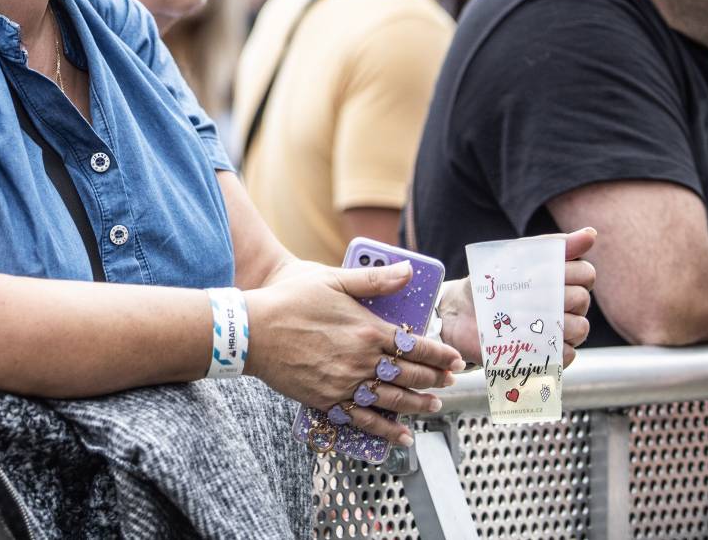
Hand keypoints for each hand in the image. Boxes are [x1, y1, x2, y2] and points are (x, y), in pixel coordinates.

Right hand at [246, 261, 464, 446]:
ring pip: (392, 399)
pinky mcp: (327, 400)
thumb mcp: (333, 280)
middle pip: (409, 374)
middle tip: (449, 381)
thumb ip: (374, 281)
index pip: (415, 345)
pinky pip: (364, 420)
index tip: (455, 359)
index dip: (439, 354)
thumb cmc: (290, 300)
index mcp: (367, 329)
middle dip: (434, 378)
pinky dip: (386, 430)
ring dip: (418, 404)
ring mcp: (345, 383)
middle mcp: (361, 360)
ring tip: (434, 405)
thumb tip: (408, 272)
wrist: (252, 330)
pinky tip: (402, 436)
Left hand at [440, 227, 597, 367]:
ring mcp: (560, 333)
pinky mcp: (550, 356)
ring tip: (516, 315)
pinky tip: (522, 335)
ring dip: (547, 319)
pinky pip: (568, 354)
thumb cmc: (492, 281)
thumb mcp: (516, 256)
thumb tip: (592, 234)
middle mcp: (568, 307)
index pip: (586, 273)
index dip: (565, 271)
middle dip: (548, 294)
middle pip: (581, 299)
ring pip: (580, 327)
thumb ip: (552, 245)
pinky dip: (547, 345)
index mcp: (565, 281)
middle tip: (517, 295)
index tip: (533, 271)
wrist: (460, 311)